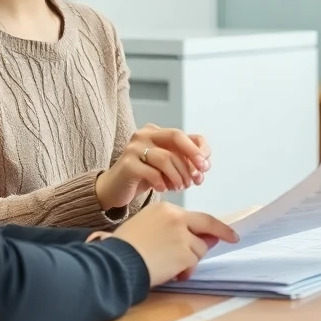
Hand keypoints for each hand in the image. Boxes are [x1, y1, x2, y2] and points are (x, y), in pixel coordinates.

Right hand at [95, 125, 211, 209]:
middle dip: (192, 155)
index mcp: (156, 132)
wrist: (115, 188)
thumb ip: (184, 162)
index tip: (205, 167)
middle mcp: (144, 134)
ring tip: (180, 188)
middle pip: (176, 136)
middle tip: (199, 176)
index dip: (199, 150)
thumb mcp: (166, 167)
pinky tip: (163, 189)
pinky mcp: (127, 164)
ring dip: (178, 175)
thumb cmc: (144, 176)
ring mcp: (133, 148)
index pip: (184, 135)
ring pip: (165, 157)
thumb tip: (204, 166)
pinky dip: (162, 183)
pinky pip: (152, 172)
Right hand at [108, 202, 237, 283]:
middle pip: (207, 224)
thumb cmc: (124, 247)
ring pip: (200, 248)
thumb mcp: (146, 228)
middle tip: (232, 238)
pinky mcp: (185, 252)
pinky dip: (186, 270)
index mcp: (164, 209)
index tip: (220, 230)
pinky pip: (194, 262)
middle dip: (222, 232)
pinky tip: (172, 273)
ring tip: (172, 267)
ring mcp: (182, 234)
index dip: (208, 225)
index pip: (193, 216)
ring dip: (191, 259)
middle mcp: (176, 218)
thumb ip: (173, 230)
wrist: (116, 261)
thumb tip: (203, 238)